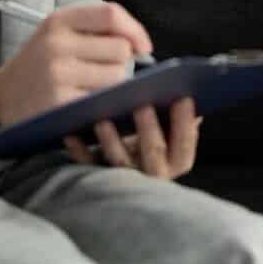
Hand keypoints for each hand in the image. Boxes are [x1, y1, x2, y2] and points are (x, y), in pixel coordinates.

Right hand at [0, 2, 151, 141]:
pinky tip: (86, 102)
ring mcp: (58, 74)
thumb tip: (139, 44)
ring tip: (92, 86)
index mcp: (59, 20)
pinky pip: (102, 101)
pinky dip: (102, 104)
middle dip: (122, 62)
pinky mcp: (60, 103)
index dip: (135, 30)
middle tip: (105, 70)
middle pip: (120, 49)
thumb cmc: (39, 64)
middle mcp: (57, 44)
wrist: (0, 100)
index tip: (144, 46)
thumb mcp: (57, 34)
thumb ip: (94, 29)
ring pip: (116, 77)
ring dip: (114, 84)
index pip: (111, 14)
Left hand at [63, 97, 201, 179]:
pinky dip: (79, 150)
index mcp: (175, 159)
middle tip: (142, 105)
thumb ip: (180, 112)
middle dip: (148, 130)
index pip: (184, 145)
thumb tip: (191, 86)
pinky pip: (88, 165)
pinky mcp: (98, 176)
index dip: (186, 123)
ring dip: (111, 141)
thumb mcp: (170, 123)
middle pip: (153, 153)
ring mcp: (126, 177)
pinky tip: (71, 134)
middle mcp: (154, 172)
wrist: (128, 159)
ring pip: (119, 162)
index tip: (183, 98)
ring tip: (102, 120)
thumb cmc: (154, 129)